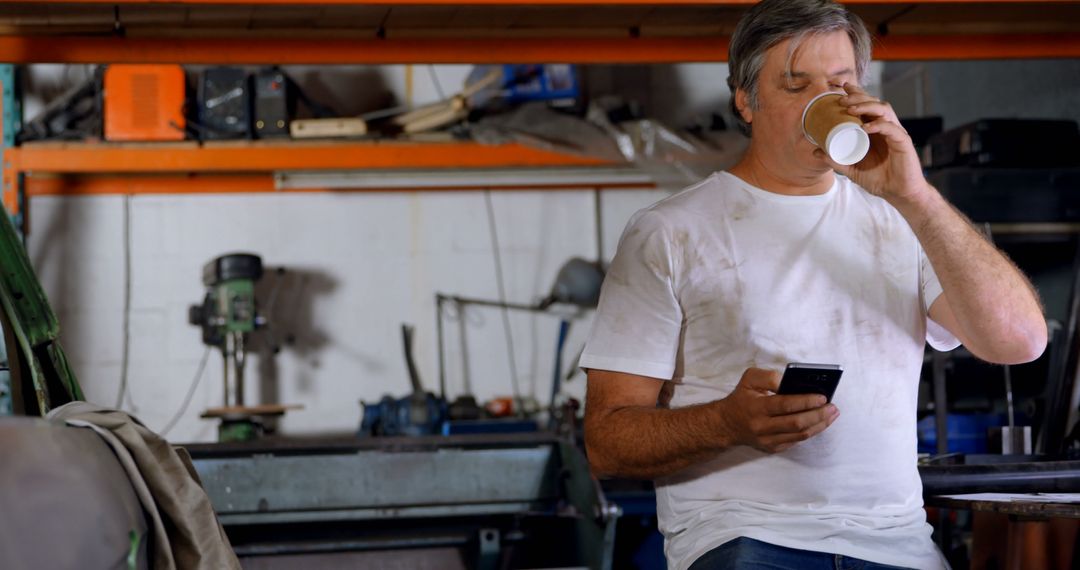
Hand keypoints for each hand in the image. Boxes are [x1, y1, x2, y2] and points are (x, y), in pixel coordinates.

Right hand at [716, 367, 838, 452]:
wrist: (726, 424)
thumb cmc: (741, 398)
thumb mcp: (749, 379)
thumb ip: (769, 377)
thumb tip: (791, 382)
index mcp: (756, 407)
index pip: (785, 405)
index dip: (806, 401)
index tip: (823, 397)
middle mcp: (761, 427)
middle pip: (796, 423)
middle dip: (818, 415)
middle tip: (833, 407)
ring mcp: (768, 441)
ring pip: (800, 435)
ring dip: (819, 425)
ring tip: (832, 414)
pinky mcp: (772, 448)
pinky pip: (796, 441)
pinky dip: (810, 431)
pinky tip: (819, 422)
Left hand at [816, 83, 930, 205]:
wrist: (898, 194)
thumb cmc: (878, 180)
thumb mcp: (852, 169)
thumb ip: (835, 160)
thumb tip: (815, 151)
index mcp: (876, 130)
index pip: (867, 105)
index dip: (857, 93)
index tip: (842, 87)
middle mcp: (887, 127)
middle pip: (875, 103)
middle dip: (858, 97)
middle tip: (842, 99)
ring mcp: (896, 133)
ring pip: (885, 110)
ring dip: (867, 106)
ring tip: (851, 109)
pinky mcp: (903, 142)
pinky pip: (892, 129)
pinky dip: (879, 125)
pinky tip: (866, 127)